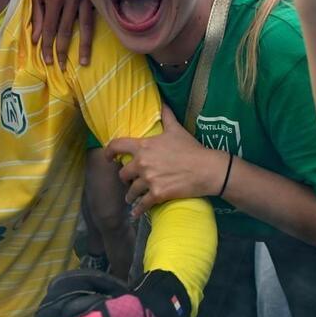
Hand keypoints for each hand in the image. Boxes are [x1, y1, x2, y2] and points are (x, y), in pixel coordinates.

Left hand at [31, 0, 92, 66]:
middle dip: (62, 51)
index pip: (50, 28)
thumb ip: (37, 15)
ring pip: (85, 26)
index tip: (46, 61)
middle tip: (61, 68)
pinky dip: (93, 32)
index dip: (48, 46)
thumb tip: (37, 39)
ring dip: (83, 47)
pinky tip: (94, 44)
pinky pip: (94, 17)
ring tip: (83, 63)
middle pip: (66, 30)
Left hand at [106, 105, 227, 217]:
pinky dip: (137, 211)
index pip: (117, 146)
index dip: (109, 153)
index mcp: (144, 146)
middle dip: (125, 178)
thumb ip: (166, 116)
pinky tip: (135, 214)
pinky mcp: (157, 194)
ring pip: (131, 191)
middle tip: (129, 181)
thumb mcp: (176, 130)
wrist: (207, 169)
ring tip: (132, 198)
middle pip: (123, 174)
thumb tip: (163, 102)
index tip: (108, 159)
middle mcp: (142, 163)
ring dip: (130, 195)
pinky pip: (142, 205)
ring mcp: (149, 180)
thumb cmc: (191, 149)